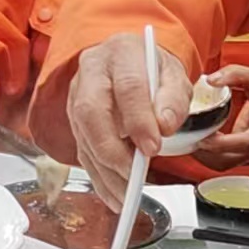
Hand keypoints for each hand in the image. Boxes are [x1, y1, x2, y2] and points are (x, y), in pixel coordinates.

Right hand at [64, 35, 189, 205]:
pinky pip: (82, 151)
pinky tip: (115, 195)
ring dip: (105, 171)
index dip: (139, 120)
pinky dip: (99, 178)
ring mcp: (78, 95)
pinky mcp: (74, 120)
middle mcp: (92, 71)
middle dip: (112, 149)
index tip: (153, 148)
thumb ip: (174, 98)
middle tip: (133, 175)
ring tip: (127, 195)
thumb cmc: (152, 69)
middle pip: (91, 111)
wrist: (129, 61)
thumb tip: (164, 126)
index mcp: (122, 52)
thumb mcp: (174, 75)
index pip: (128, 86)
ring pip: (83, 135)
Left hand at [189, 65, 248, 169]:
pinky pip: (225, 161)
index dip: (223, 144)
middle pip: (231, 158)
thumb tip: (211, 80)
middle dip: (207, 152)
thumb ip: (236, 74)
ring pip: (226, 164)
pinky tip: (198, 141)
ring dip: (205, 156)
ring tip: (190, 138)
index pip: (246, 142)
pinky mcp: (245, 155)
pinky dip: (209, 155)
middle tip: (188, 136)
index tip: (203, 139)